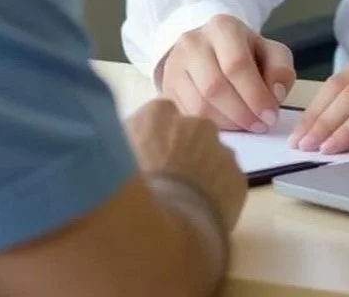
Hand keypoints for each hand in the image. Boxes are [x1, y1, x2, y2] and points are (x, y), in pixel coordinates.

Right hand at [126, 97, 246, 230]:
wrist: (165, 233)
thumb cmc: (127, 197)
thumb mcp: (110, 164)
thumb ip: (123, 147)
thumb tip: (126, 149)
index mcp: (158, 114)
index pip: (157, 117)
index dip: (152, 141)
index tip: (147, 160)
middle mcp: (193, 123)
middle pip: (188, 134)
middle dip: (181, 151)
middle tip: (168, 181)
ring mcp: (220, 150)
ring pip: (211, 157)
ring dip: (202, 172)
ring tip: (186, 202)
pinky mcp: (238, 178)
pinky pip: (226, 182)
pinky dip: (218, 194)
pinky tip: (203, 214)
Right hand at [160, 14, 295, 132]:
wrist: (210, 49)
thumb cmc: (245, 53)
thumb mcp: (271, 53)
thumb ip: (280, 70)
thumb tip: (275, 95)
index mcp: (222, 27)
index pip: (237, 64)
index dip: (255, 95)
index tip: (270, 116)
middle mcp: (193, 42)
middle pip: (215, 87)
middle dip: (242, 113)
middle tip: (259, 126)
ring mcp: (175, 65)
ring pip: (198, 105)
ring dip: (227, 124)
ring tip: (244, 127)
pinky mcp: (167, 88)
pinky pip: (187, 116)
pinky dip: (209, 128)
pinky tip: (226, 127)